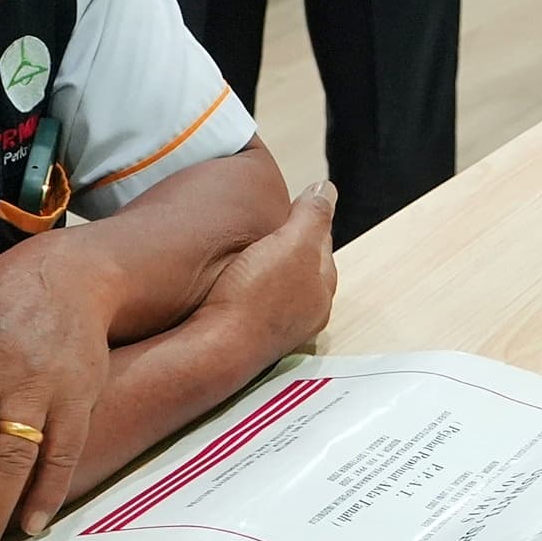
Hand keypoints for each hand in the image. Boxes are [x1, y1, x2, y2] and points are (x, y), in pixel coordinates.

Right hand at [192, 180, 339, 360]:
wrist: (215, 351)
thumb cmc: (256, 296)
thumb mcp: (292, 244)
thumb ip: (312, 216)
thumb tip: (326, 189)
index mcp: (322, 288)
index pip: (321, 244)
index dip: (306, 220)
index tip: (287, 204)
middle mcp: (306, 313)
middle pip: (300, 268)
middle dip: (286, 247)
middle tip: (263, 228)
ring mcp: (278, 329)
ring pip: (276, 287)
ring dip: (264, 269)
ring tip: (243, 253)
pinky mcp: (249, 339)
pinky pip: (253, 304)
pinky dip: (246, 288)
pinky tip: (228, 283)